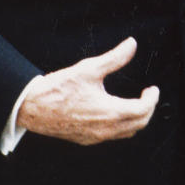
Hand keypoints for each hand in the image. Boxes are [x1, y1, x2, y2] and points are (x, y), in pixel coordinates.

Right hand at [16, 37, 158, 145]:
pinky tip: (115, 113)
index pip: (144, 110)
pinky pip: (112, 137)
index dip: (153, 98)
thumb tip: (131, 45)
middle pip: (139, 124)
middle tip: (147, 95)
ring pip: (127, 133)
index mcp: (110, 112)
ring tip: (135, 103)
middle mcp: (105, 129)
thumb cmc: (58, 89)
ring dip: (136, 119)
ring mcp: (95, 137)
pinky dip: (122, 126)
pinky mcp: (86, 140)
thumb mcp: (89, 68)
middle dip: (148, 109)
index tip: (153, 89)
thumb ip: (114, 57)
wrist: (31, 107)